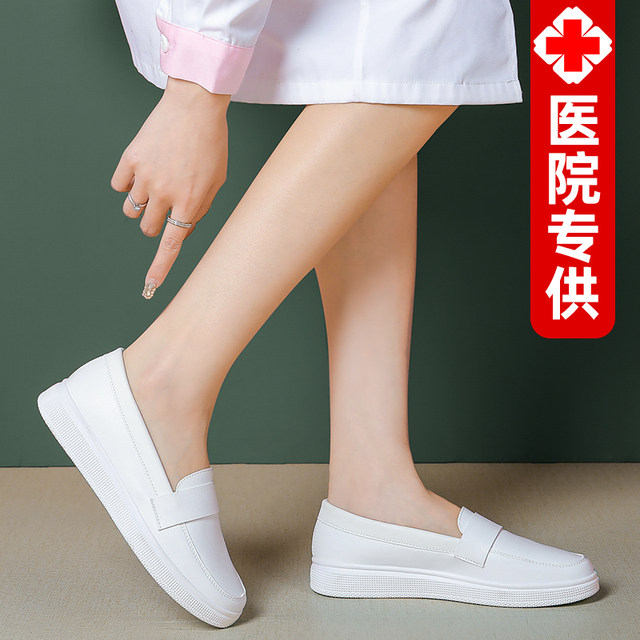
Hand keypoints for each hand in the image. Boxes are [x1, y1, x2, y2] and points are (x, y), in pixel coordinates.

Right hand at [110, 77, 230, 297]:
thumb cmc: (212, 145)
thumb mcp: (217, 181)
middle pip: (147, 228)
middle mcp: (165, 194)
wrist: (195, 105)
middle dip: (154, 222)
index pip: (172, 244)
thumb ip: (200, 209)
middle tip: (165, 203)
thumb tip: (182, 230)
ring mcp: (145, 176)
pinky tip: (142, 168)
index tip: (149, 287)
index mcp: (190, 202)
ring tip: (154, 184)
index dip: (160, 268)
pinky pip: (118, 186)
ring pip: (130, 210)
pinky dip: (127, 183)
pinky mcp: (130, 159)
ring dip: (140, 205)